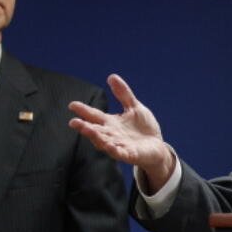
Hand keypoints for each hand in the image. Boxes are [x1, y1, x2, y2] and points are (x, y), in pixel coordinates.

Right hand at [68, 74, 175, 189]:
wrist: (158, 147)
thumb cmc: (144, 128)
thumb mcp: (134, 108)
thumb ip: (123, 94)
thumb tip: (111, 76)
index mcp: (111, 123)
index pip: (94, 115)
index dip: (83, 110)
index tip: (73, 105)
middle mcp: (112, 134)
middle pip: (95, 130)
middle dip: (84, 127)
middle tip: (73, 122)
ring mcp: (119, 145)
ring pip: (104, 142)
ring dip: (95, 137)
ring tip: (87, 130)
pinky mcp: (129, 154)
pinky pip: (120, 153)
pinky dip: (114, 150)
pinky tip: (110, 146)